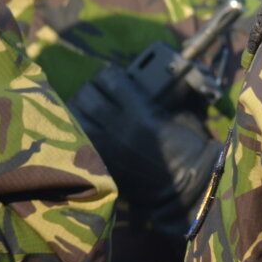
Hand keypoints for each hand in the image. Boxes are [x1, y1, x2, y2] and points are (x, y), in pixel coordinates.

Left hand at [69, 66, 219, 236]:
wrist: (181, 187)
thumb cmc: (186, 147)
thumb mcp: (176, 114)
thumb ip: (152, 97)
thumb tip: (133, 82)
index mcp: (141, 113)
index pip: (111, 80)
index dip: (109, 74)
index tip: (114, 77)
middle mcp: (118, 128)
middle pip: (88, 95)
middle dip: (92, 89)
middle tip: (99, 92)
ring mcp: (105, 146)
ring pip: (75, 114)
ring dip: (79, 107)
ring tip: (87, 108)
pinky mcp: (98, 162)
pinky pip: (75, 137)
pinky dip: (75, 128)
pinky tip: (82, 127)